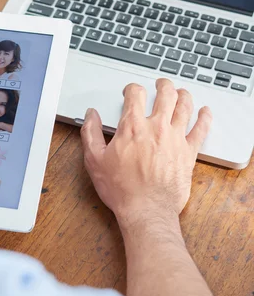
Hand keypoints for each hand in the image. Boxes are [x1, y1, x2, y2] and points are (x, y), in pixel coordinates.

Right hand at [80, 79, 211, 226]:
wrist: (146, 211)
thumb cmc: (122, 189)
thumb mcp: (95, 160)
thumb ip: (91, 133)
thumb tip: (91, 115)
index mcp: (133, 127)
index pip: (135, 94)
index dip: (132, 88)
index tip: (130, 91)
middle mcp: (156, 128)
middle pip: (165, 94)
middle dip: (163, 84)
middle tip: (160, 84)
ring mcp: (175, 139)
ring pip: (184, 106)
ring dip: (183, 94)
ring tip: (180, 92)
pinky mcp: (188, 153)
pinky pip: (200, 129)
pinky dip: (204, 117)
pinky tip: (205, 112)